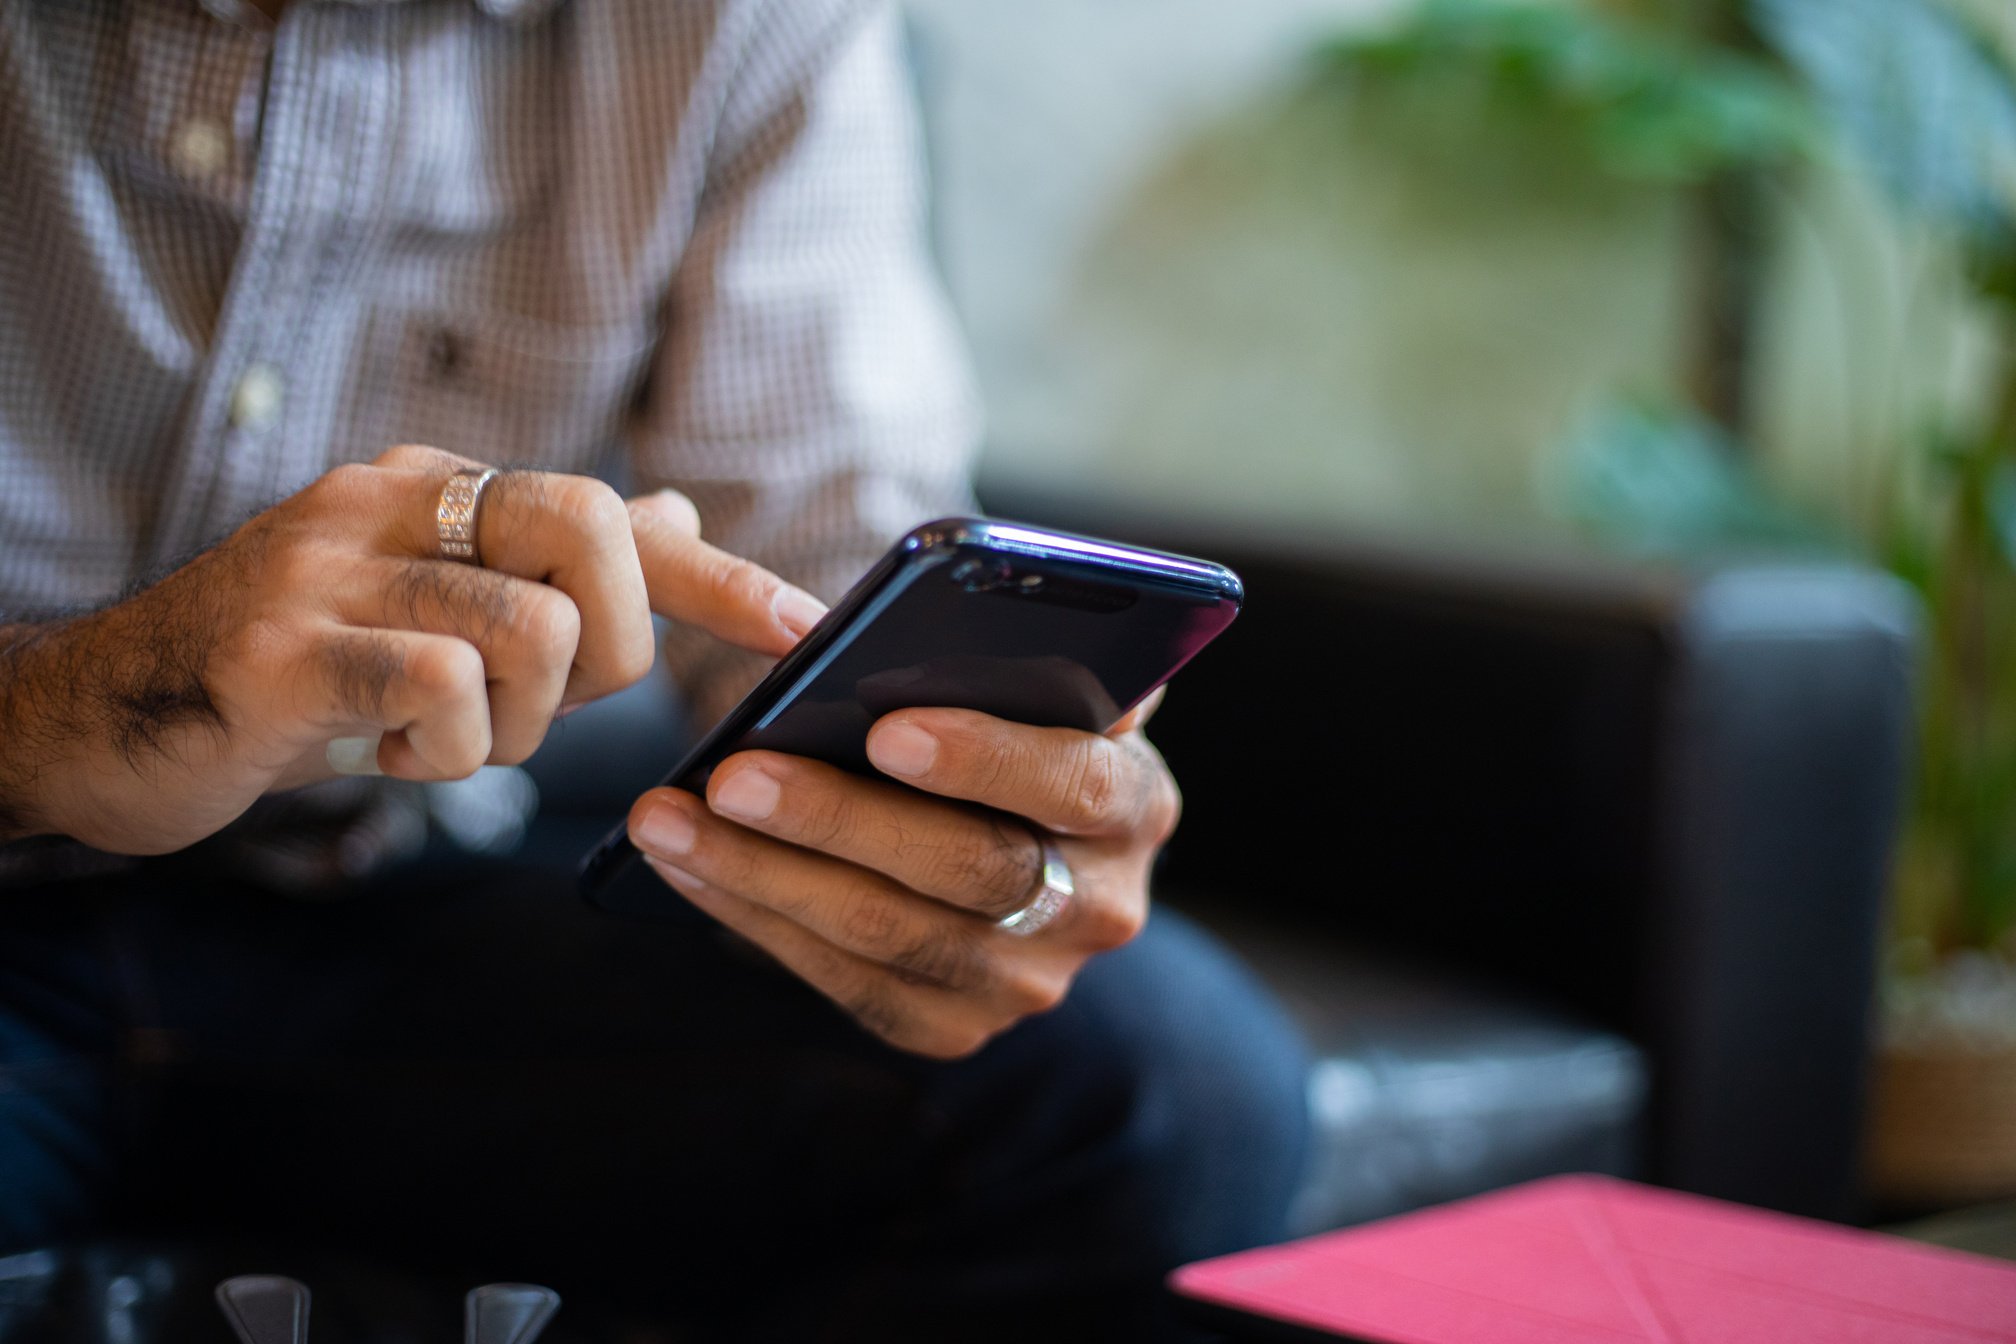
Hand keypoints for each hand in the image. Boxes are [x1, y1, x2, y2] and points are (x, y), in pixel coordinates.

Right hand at [0, 445, 823, 853]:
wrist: (102, 717)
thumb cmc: (294, 669)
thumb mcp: (428, 608)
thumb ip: (548, 567)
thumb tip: (673, 512)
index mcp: (438, 487)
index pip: (614, 514)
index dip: (720, 575)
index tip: (802, 626)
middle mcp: (390, 501)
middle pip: (592, 535)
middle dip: (612, 650)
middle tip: (537, 705)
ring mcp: (331, 566)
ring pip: (533, 629)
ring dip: (512, 727)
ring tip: (432, 739)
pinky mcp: (284, 647)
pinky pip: (442, 693)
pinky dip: (442, 756)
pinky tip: (380, 757)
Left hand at [626, 690, 1179, 1058]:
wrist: (1010, 830)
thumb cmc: (1008, 722)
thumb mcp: (1035, 678)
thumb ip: (1016, 652)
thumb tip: (933, 619)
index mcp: (1135, 801)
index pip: (1077, 783)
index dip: (986, 759)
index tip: (887, 729)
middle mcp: (1101, 907)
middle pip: (967, 870)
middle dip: (839, 820)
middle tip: (734, 775)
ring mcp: (1028, 982)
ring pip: (889, 935)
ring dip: (764, 875)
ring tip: (668, 817)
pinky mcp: (955, 1028)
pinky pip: (847, 982)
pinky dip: (757, 920)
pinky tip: (687, 865)